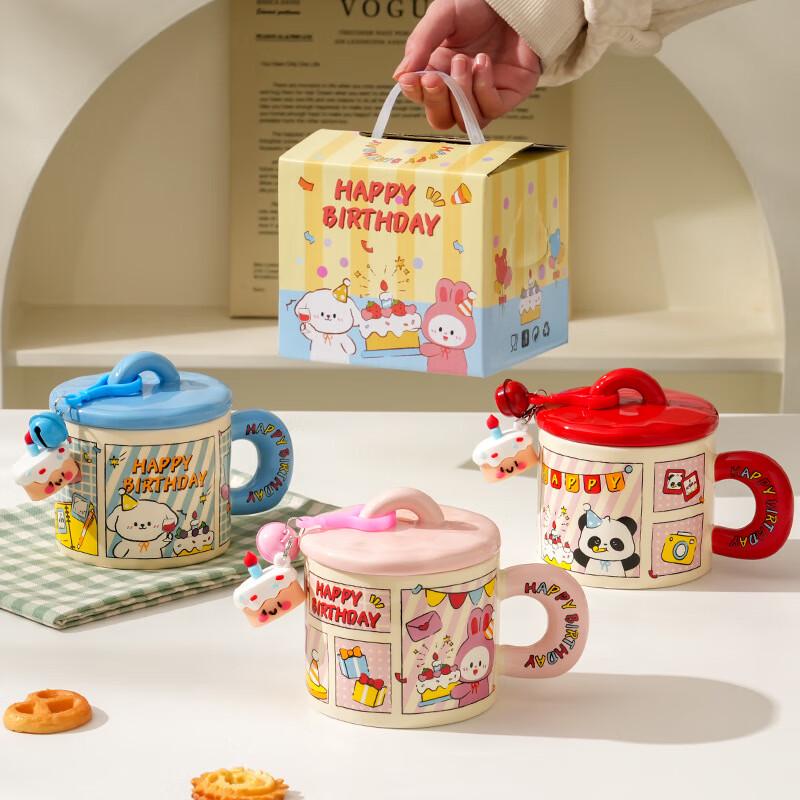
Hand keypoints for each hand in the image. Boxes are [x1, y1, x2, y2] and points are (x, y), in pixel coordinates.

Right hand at [393, 0, 540, 130]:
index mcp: (440, 70)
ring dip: (460, 94)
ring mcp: (485, 95)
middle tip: (435, 77)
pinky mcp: (508, 96)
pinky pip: (490, 110)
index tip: (412, 79)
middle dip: (436, 101)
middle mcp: (461, 88)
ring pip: (465, 121)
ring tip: (463, 60)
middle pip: (441, 119)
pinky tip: (483, 62)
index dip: (415, 93)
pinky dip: (483, 89)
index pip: (422, 98)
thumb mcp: (443, 16)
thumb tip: (399, 77)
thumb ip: (421, 44)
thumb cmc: (481, 3)